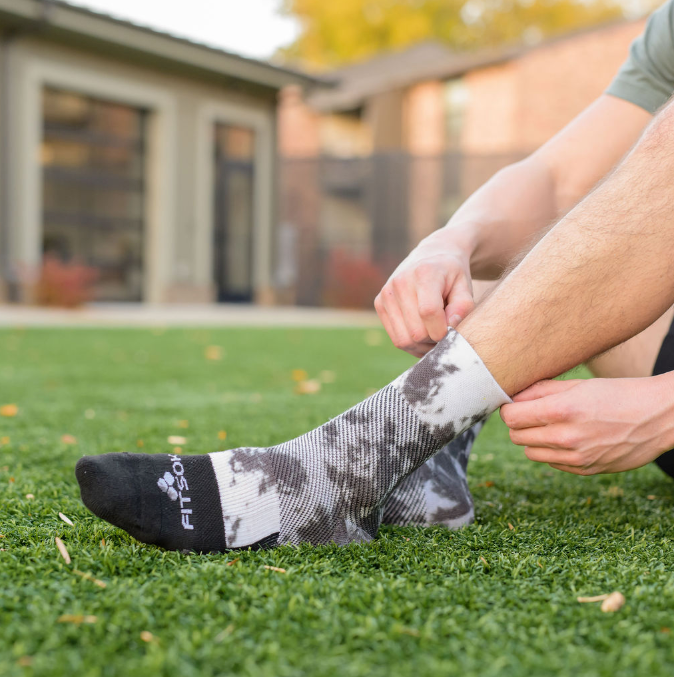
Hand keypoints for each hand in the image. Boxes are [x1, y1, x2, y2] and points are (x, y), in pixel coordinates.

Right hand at [374, 234, 474, 357]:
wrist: (431, 256)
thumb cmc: (452, 275)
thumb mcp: (465, 286)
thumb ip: (463, 308)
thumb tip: (450, 327)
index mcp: (424, 273)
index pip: (428, 312)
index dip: (442, 330)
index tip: (452, 331)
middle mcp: (400, 282)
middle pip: (416, 332)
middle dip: (434, 340)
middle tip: (445, 333)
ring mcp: (386, 293)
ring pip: (404, 340)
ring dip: (422, 345)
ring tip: (435, 335)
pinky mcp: (379, 304)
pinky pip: (396, 339)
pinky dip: (412, 344)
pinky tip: (423, 334)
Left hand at [500, 376, 673, 474]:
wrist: (659, 416)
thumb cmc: (617, 394)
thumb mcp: (578, 384)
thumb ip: (540, 391)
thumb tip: (512, 397)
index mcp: (562, 411)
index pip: (511, 417)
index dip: (508, 409)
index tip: (514, 404)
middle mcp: (566, 438)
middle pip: (516, 436)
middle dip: (519, 424)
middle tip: (531, 413)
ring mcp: (576, 458)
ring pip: (531, 453)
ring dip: (534, 439)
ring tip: (551, 425)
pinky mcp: (586, 471)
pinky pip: (552, 463)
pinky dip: (552, 452)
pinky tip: (569, 438)